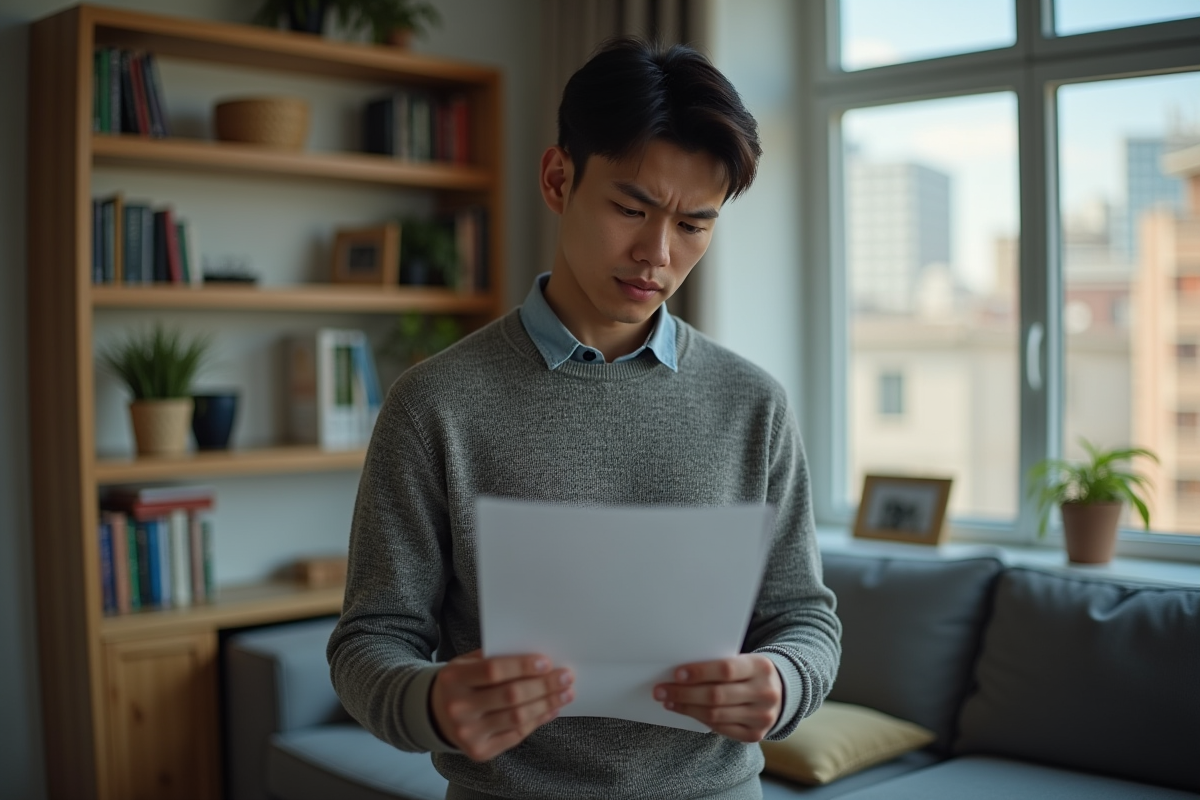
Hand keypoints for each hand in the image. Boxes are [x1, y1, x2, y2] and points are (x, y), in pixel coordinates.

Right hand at [430, 649, 573, 760]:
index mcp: (453, 679)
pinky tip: (551, 709)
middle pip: (510, 696)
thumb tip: (540, 662)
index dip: (522, 666)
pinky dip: (537, 720)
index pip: (493, 670)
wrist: (436, 714)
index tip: (547, 662)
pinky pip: (516, 735)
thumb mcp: (468, 663)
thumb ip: (496, 659)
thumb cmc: (462, 682)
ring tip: (565, 693)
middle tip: (566, 677)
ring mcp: (467, 733)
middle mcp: (458, 708)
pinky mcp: (479, 752)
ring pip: (517, 718)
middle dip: (543, 686)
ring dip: (546, 704)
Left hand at [654, 654, 781, 741]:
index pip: (726, 669)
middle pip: (717, 695)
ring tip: (668, 701)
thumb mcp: (743, 660)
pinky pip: (720, 728)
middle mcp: (765, 693)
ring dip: (686, 708)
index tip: (676, 674)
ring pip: (715, 714)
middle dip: (684, 693)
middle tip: (661, 690)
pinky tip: (685, 711)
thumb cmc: (750, 672)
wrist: (781, 693)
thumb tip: (680, 672)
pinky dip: (699, 719)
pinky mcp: (754, 735)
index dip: (699, 672)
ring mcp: (762, 717)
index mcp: (761, 667)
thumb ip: (719, 665)